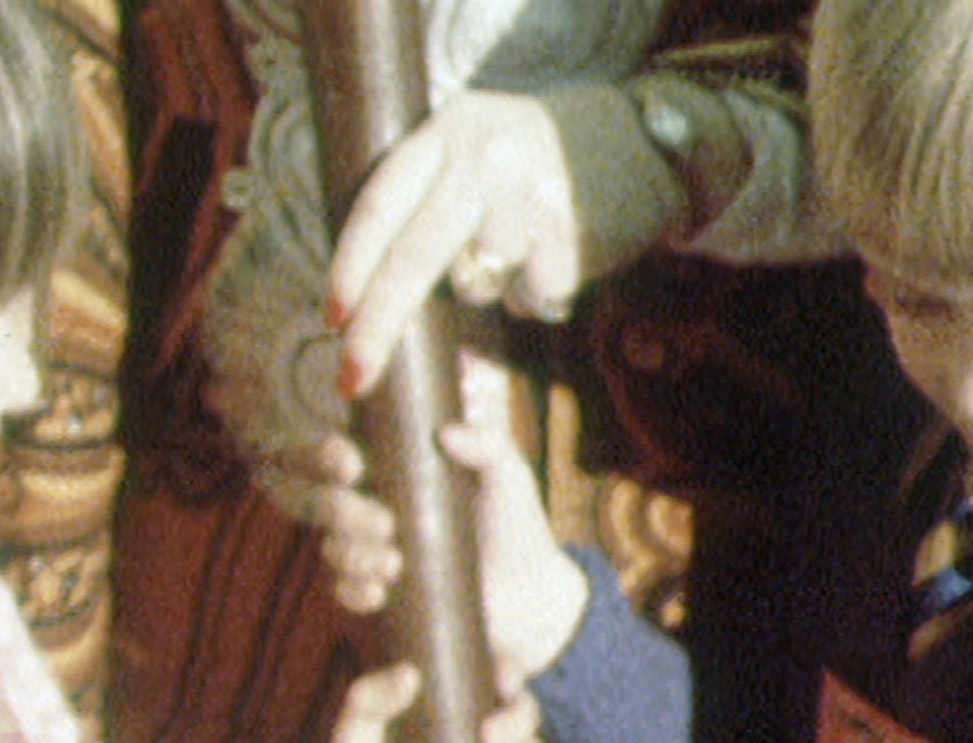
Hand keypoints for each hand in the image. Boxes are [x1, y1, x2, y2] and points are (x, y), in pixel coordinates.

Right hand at [310, 354, 586, 676]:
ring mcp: (370, 551)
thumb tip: (447, 434)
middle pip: (319, 500)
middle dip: (341, 510)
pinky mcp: (377, 591)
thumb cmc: (513, 521)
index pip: (335, 452)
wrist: (529, 594)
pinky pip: (342, 590)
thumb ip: (486, 442)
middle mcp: (370, 505)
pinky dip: (355, 590)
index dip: (327, 455)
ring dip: (355, 555)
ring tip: (397, 564)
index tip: (354, 466)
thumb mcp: (507, 473)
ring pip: (330, 546)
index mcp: (390, 467)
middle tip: (386, 524)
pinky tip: (381, 592)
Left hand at [328, 90, 580, 398]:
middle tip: (352, 378)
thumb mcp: (470, 149)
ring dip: (490, 291)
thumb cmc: (535, 163)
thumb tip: (366, 292)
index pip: (378, 206)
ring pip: (476, 282)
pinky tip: (556, 259)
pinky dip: (537, 296)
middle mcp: (482, 155)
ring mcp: (529, 190)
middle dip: (378, 326)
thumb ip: (423, 198)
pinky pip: (531, 296)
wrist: (641, 138)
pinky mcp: (571, 230)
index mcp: (445, 133)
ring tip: (519, 258)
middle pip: (413, 255)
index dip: (349, 268)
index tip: (331, 321)